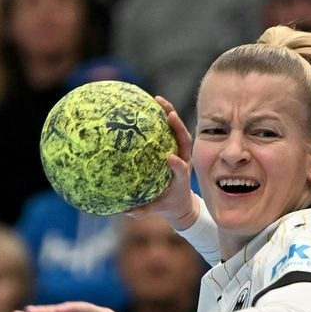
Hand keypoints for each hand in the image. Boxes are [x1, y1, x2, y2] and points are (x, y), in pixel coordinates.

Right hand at [131, 96, 198, 229]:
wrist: (181, 203)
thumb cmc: (168, 204)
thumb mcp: (156, 208)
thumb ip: (143, 210)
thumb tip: (126, 212)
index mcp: (180, 178)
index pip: (181, 169)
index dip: (177, 164)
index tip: (170, 158)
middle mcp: (183, 161)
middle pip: (184, 140)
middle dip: (177, 126)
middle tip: (167, 112)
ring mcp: (180, 152)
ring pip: (178, 131)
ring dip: (170, 114)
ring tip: (157, 100)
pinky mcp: (175, 147)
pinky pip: (168, 130)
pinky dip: (162, 117)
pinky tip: (147, 105)